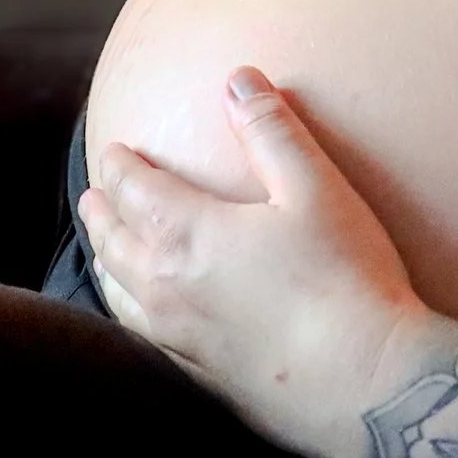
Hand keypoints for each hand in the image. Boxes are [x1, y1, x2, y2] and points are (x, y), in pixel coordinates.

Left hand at [78, 67, 429, 457]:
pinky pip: (139, 337)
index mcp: (189, 233)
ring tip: (105, 248)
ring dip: (106, 261)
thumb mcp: (316, 189)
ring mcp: (176, 336)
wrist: (364, 379)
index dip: (120, 164)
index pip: (134, 188)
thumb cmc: (344, 276)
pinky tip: (141, 316)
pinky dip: (126, 312)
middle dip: (101, 211)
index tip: (114, 149)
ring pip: (118, 292)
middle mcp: (166, 285)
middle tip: (94, 195)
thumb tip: (237, 77)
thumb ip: (272, 131)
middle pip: (113, 241)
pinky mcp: (197, 375)